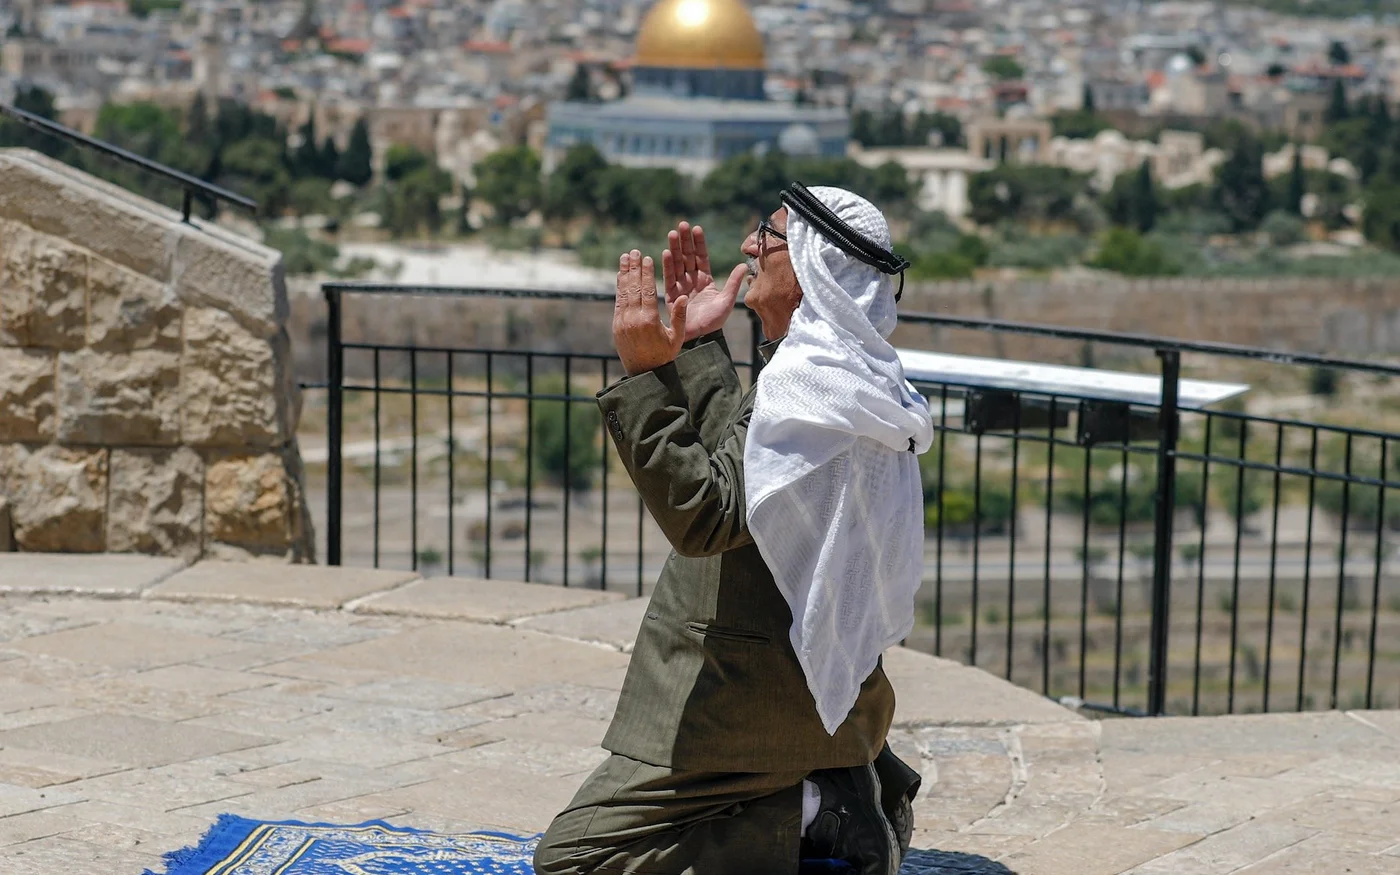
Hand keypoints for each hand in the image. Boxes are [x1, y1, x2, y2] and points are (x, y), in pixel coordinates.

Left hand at [613, 250, 687, 375]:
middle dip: (633, 268)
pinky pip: (618, 301)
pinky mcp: (616, 325)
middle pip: (633, 288)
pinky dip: (619, 287)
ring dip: (624, 273)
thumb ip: (679, 317)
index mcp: (649, 321)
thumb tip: (681, 296)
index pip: (647, 291)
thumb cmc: (664, 355)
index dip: (646, 273)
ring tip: (625, 257)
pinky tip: (621, 275)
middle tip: (634, 251)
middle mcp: (633, 320)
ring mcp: (622, 322)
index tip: (647, 258)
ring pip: (623, 292)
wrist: (643, 373)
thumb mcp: (676, 338)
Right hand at [662, 222, 747, 341]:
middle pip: (687, 257)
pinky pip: (669, 278)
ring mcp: (680, 287)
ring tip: (672, 233)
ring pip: (677, 264)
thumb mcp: (727, 301)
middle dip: (684, 241)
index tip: (696, 228)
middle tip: (681, 224)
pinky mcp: (671, 296)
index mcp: (705, 280)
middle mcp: (692, 281)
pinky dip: (667, 266)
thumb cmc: (714, 322)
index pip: (701, 257)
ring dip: (674, 249)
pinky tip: (666, 253)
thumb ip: (733, 282)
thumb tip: (743, 264)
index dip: (698, 243)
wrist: (701, 338)